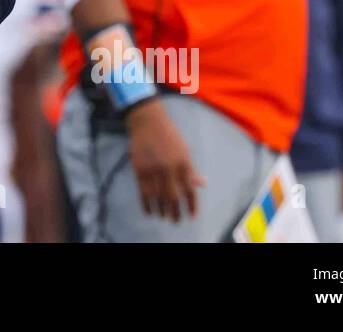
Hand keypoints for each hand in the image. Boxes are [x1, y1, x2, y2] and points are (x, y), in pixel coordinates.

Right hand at [126, 98, 205, 222]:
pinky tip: (149, 211)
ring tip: (164, 217)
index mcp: (183, 163)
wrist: (148, 122)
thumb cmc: (169, 135)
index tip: (192, 216)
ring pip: (158, 197)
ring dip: (161, 210)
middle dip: (175, 212)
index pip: (190, 190)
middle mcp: (169, 168)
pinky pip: (143, 191)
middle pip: (173, 197)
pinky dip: (146, 204)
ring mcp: (153, 169)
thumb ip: (191, 169)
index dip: (192, 205)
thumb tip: (202, 184)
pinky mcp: (140, 169)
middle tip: (176, 221)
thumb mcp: (184, 150)